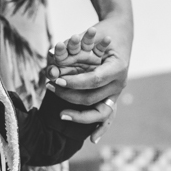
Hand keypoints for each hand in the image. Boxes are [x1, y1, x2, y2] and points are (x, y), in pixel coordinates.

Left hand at [46, 16, 130, 142]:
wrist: (120, 31)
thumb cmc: (103, 31)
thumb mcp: (89, 35)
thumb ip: (73, 46)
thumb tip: (51, 53)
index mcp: (117, 67)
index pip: (94, 80)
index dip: (73, 83)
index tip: (55, 81)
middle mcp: (119, 83)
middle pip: (93, 98)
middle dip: (68, 96)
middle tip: (50, 89)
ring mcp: (117, 92)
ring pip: (100, 112)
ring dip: (80, 116)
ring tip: (61, 115)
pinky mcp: (113, 97)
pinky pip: (108, 117)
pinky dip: (101, 128)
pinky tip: (92, 140)